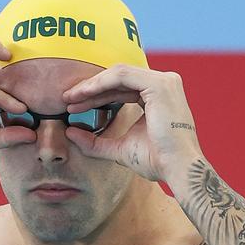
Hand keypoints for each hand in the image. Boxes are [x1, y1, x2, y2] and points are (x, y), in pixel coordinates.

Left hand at [63, 64, 202, 181]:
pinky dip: (100, 83)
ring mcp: (164, 82)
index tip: (73, 105)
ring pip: (118, 74)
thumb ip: (95, 143)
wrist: (177, 169)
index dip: (96, 96)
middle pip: (118, 79)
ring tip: (71, 98)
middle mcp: (163, 84)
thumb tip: (70, 133)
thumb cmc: (156, 161)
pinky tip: (83, 94)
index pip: (121, 89)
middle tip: (67, 99)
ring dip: (92, 85)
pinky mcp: (159, 84)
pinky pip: (122, 76)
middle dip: (90, 89)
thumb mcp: (119, 149)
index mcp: (158, 97)